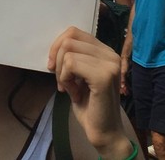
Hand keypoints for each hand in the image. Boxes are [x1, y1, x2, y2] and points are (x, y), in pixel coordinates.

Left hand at [48, 27, 128, 153]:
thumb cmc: (90, 106)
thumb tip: (55, 49)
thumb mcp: (78, 76)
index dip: (57, 47)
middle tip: (62, 82)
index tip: (54, 67)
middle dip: (57, 60)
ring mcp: (109, 64)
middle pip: (69, 39)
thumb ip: (72, 59)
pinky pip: (71, 64)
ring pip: (68, 51)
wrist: (104, 132)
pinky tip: (73, 93)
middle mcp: (110, 54)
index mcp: (105, 52)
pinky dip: (65, 78)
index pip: (74, 32)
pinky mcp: (103, 76)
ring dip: (61, 72)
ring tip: (70, 89)